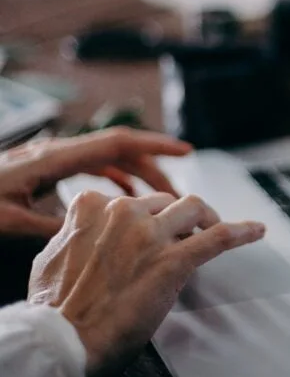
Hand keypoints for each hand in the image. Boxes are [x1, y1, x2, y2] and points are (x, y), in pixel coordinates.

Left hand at [0, 127, 193, 238]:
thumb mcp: (11, 224)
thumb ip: (54, 226)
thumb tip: (97, 233)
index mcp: (54, 159)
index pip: (117, 143)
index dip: (155, 146)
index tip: (186, 152)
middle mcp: (55, 152)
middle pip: (118, 150)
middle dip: (153, 167)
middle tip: (179, 195)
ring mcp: (49, 160)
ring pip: (105, 160)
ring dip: (135, 176)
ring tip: (159, 201)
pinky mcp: (42, 171)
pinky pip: (88, 168)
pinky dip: (113, 180)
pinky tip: (122, 200)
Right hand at [28, 190, 265, 376]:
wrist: (64, 342)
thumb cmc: (55, 311)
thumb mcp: (51, 257)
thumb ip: (75, 235)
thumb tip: (83, 234)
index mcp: (91, 208)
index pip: (131, 200)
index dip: (144, 218)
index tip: (150, 232)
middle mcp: (123, 213)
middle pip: (165, 202)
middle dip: (176, 220)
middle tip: (183, 239)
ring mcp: (150, 235)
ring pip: (194, 208)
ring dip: (207, 218)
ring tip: (215, 229)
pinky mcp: (173, 261)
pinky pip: (218, 238)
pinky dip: (241, 231)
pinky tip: (256, 230)